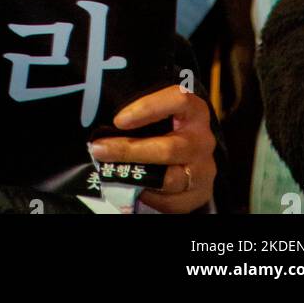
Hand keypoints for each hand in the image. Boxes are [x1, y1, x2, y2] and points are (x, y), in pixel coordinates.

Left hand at [89, 85, 215, 212]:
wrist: (192, 152)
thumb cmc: (167, 126)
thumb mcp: (159, 113)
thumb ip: (140, 116)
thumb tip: (104, 128)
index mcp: (194, 110)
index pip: (178, 100)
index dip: (148, 108)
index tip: (119, 120)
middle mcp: (202, 139)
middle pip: (168, 148)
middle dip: (129, 150)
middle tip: (99, 149)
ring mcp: (204, 168)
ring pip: (169, 178)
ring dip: (135, 176)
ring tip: (111, 171)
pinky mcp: (200, 193)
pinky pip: (173, 202)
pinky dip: (150, 196)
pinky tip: (135, 187)